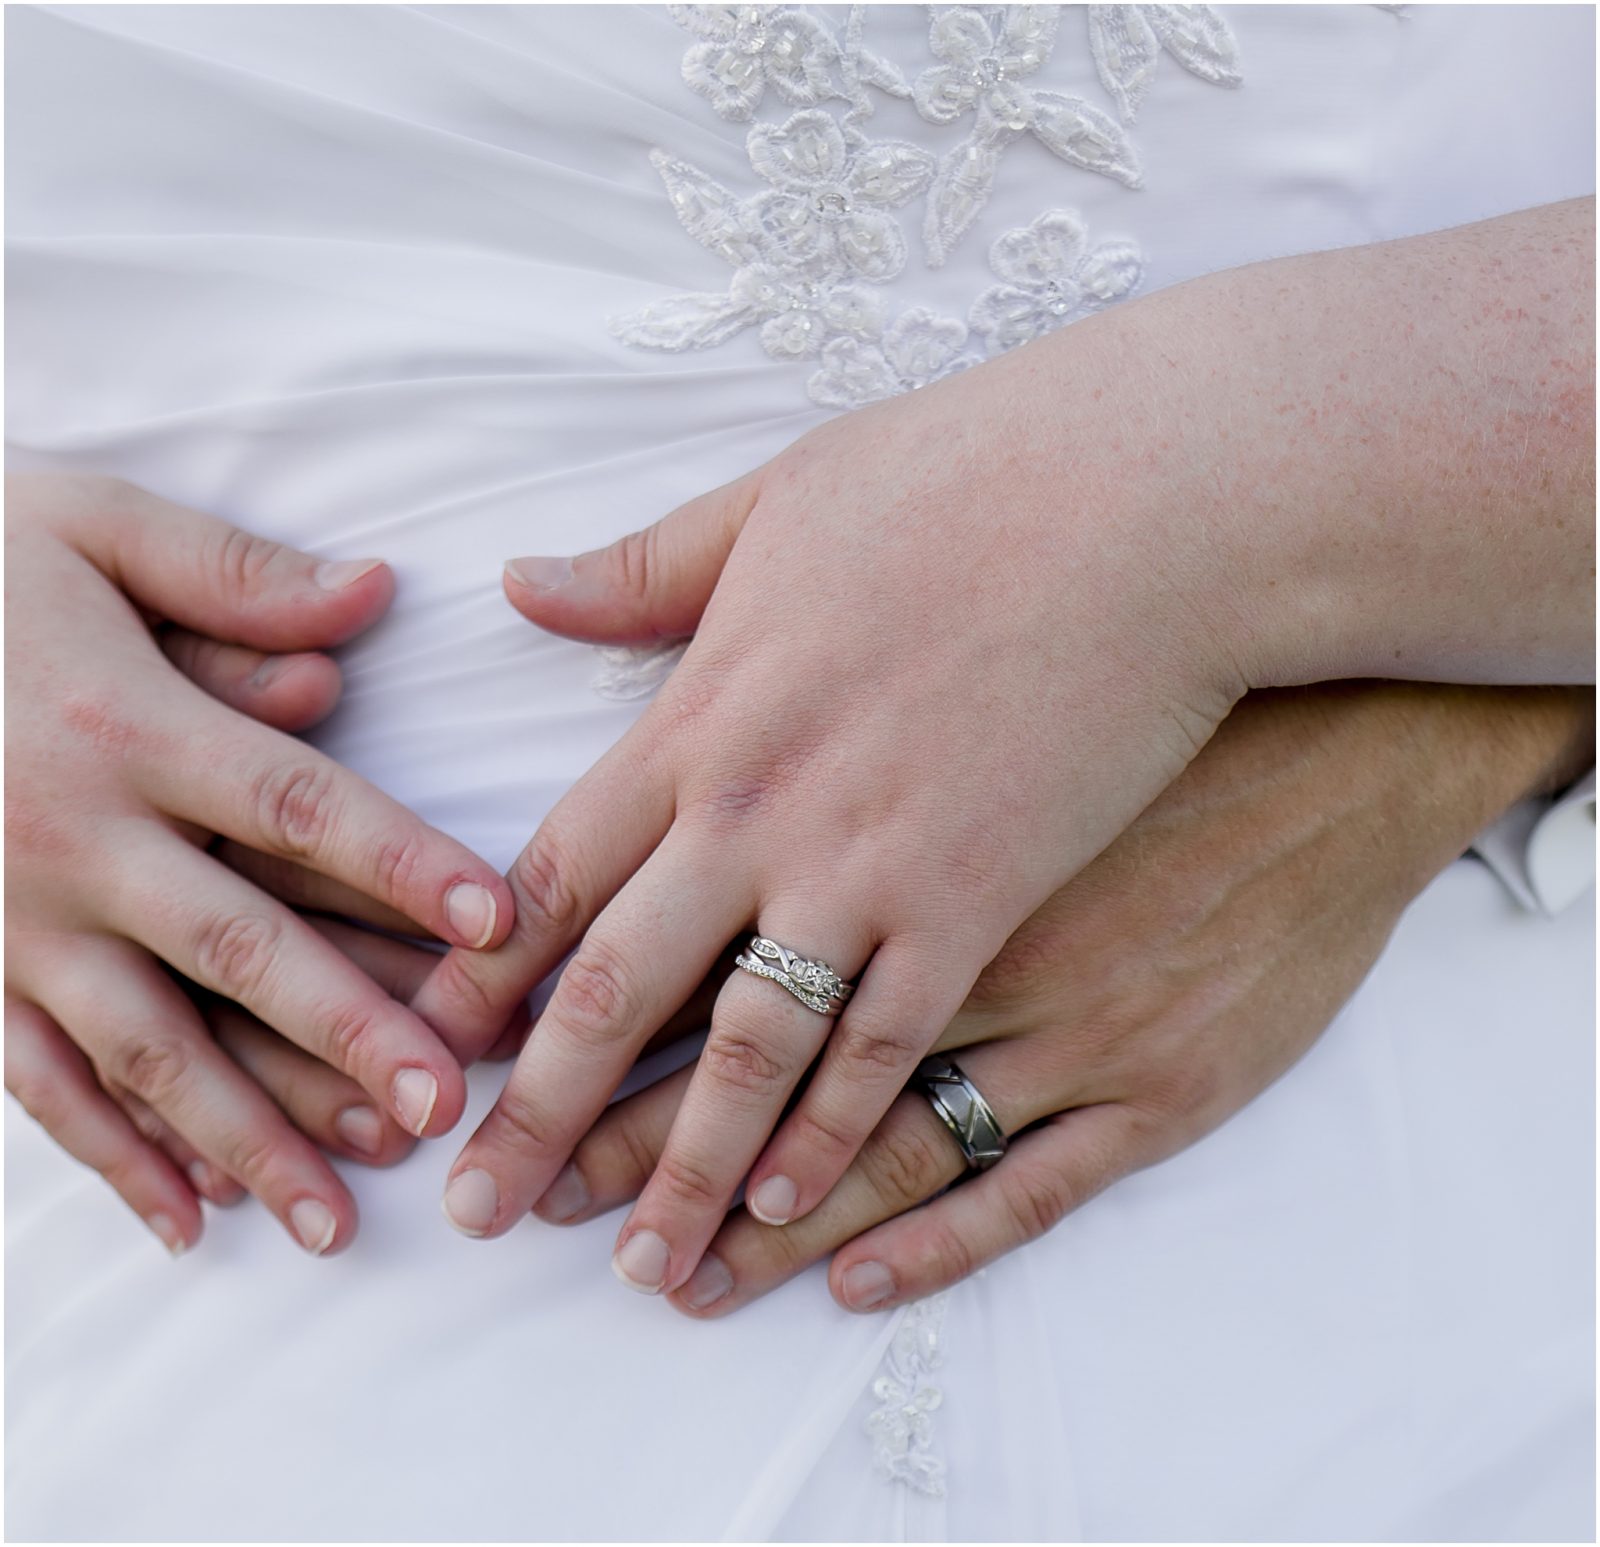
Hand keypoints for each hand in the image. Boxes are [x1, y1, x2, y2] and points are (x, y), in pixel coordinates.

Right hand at [5, 474, 514, 1253]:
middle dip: (342, 1033)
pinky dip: (111, 1154)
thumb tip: (374, 594)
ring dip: (246, 1134)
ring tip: (340, 1213)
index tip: (497, 925)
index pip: (294, 803)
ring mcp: (7, 920)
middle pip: (235, 947)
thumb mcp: (86, 526)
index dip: (402, 864)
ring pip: (143, 1046)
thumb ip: (230, 572)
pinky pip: (35, 1081)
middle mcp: (74, 839)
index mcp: (125, 725)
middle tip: (442, 1108)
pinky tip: (187, 1220)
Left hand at [425, 201, 1591, 1297]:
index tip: (439, 1050)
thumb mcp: (777, 502)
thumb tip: (518, 583)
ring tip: (637, 1266)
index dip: (489, 973)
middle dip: (543, 1111)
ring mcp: (869, 868)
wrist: (1146, 504)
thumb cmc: (963, 481)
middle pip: (620, 988)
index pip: (558, 871)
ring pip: (748, 1053)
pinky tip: (793, 1206)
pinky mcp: (982, 906)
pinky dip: (834, 1136)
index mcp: (701, 714)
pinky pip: (889, 1052)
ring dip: (684, 1166)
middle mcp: (759, 810)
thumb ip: (643, 569)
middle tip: (479, 1210)